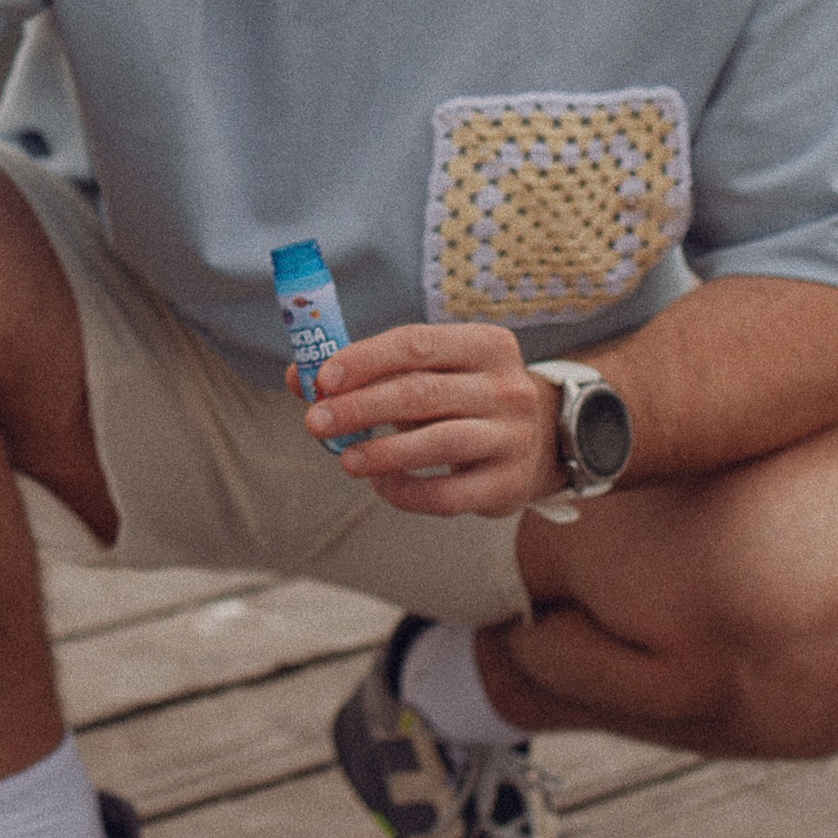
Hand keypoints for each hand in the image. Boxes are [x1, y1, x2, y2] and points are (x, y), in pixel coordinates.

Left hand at [290, 322, 565, 517]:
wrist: (538, 442)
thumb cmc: (462, 398)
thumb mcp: (430, 372)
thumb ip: (369, 372)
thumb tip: (299, 378)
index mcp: (485, 344)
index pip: (416, 343)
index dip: (365, 360)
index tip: (321, 379)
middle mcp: (506, 387)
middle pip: (422, 393)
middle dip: (361, 408)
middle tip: (315, 422)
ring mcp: (513, 437)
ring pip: (439, 442)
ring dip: (383, 452)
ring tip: (346, 461)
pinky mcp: (508, 484)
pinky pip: (449, 494)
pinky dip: (407, 492)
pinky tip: (381, 486)